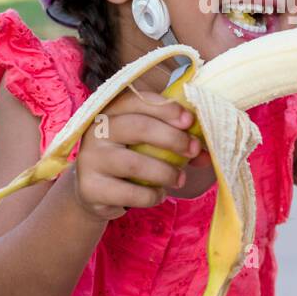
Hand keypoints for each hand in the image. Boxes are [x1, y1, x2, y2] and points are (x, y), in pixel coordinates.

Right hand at [69, 86, 201, 221]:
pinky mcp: (91, 188)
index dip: (165, 108)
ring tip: (180, 179)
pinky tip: (159, 194)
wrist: (93, 190)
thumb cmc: (127, 157)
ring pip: (135, 163)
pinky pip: (130, 192)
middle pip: (139, 127)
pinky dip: (152, 195)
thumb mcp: (146, 143)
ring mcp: (90, 160)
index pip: (137, 100)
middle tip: (194, 149)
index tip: (189, 120)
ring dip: (166, 172)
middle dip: (173, 139)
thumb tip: (206, 153)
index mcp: (110, 111)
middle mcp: (96, 131)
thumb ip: (174, 140)